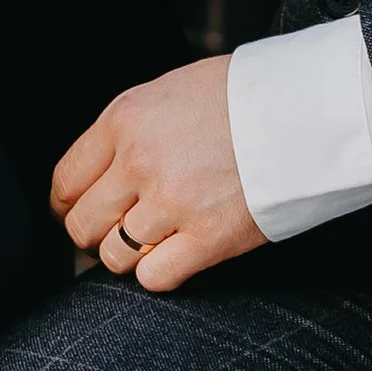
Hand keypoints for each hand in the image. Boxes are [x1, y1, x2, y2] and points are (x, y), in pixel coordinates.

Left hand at [51, 57, 262, 293]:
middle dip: (94, 235)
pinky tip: (177, 255)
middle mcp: (139, 162)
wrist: (306, 107)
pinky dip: (158, 274)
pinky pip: (154, 278)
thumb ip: (129, 131)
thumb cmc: (242, 95)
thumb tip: (102, 172)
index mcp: (124, 120)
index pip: (65, 181)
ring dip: (129, 255)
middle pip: (83, 225)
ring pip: (115, 256)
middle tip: (116, 232)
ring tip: (153, 242)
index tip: (77, 214)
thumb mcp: (169, 92)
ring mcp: (172, 202)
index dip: (67, 206)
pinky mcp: (209, 237)